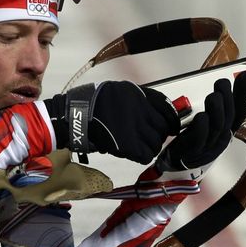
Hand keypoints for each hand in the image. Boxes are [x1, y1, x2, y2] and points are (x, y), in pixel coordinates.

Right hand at [43, 81, 180, 163]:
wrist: (74, 115)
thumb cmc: (90, 102)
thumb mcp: (118, 91)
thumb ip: (137, 99)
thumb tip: (153, 111)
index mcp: (138, 95)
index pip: (166, 108)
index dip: (171, 119)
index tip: (172, 125)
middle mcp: (139, 110)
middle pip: (163, 127)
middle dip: (159, 134)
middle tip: (150, 137)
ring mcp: (134, 128)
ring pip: (156, 143)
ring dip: (150, 146)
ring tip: (140, 146)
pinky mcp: (128, 144)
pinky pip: (146, 154)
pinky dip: (142, 155)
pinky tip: (134, 153)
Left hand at [156, 71, 245, 176]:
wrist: (173, 165)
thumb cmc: (191, 140)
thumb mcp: (206, 122)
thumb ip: (216, 105)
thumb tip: (223, 83)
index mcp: (225, 131)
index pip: (240, 112)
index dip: (244, 95)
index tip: (245, 76)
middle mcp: (220, 139)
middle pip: (229, 118)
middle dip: (228, 99)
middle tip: (222, 82)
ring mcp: (207, 147)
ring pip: (216, 128)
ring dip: (216, 110)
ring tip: (214, 95)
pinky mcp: (191, 153)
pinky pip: (199, 140)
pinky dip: (201, 128)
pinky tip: (201, 117)